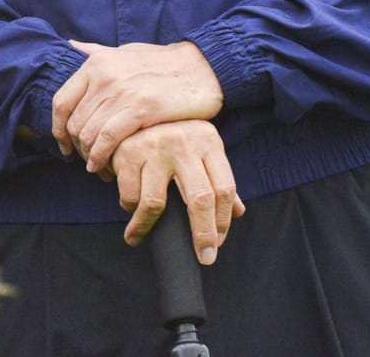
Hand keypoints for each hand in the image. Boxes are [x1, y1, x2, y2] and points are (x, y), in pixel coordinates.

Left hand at [52, 40, 223, 172]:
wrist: (202, 67)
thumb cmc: (164, 63)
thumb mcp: (126, 51)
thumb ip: (98, 52)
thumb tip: (72, 45)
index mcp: (96, 63)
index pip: (62, 102)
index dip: (58, 129)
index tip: (65, 145)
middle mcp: (103, 76)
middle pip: (74, 123)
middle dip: (77, 148)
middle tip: (86, 161)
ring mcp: (121, 92)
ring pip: (89, 133)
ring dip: (89, 157)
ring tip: (98, 167)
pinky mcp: (140, 109)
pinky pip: (107, 139)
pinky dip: (101, 157)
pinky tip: (105, 168)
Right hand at [112, 120, 243, 263]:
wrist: (134, 110)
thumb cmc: (175, 138)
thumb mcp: (202, 151)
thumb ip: (218, 180)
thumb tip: (240, 213)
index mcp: (208, 141)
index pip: (224, 189)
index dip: (223, 222)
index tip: (216, 245)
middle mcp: (184, 142)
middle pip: (200, 199)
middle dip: (203, 235)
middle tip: (204, 258)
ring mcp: (155, 146)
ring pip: (155, 203)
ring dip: (146, 227)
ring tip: (139, 236)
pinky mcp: (128, 152)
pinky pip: (130, 195)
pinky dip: (129, 207)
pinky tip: (129, 206)